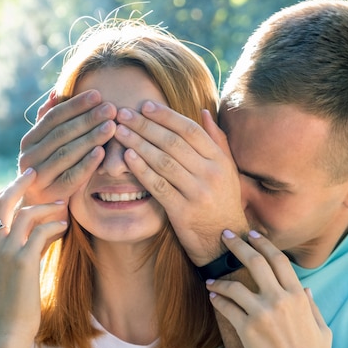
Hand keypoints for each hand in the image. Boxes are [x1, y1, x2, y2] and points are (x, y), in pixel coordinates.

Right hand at [0, 168, 67, 341]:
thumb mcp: (9, 275)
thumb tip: (43, 233)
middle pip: (0, 203)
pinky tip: (66, 226)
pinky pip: (41, 232)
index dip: (2, 193)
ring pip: (25, 214)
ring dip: (46, 207)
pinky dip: (55, 225)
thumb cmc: (11, 307)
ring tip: (63, 206)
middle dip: (18, 184)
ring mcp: (5, 253)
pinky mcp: (23, 261)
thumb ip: (21, 251)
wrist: (6, 332)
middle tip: (34, 172)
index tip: (18, 184)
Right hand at [18, 89, 116, 207]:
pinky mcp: (50, 194)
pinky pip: (71, 176)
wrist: (39, 210)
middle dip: (88, 119)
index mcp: (29, 141)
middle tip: (110, 108)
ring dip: (90, 138)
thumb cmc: (51, 171)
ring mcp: (37, 177)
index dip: (76, 105)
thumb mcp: (47, 146)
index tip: (98, 94)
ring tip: (111, 126)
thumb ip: (50, 121)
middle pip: (61, 133)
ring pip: (66, 153)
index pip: (54, 117)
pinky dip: (86, 163)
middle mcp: (29, 157)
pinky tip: (102, 152)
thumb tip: (55, 92)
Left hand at [115, 101, 247, 264]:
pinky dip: (142, 170)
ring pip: (164, 162)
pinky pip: (158, 186)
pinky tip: (127, 157)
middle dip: (145, 125)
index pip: (190, 130)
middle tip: (123, 113)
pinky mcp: (183, 212)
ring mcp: (198, 193)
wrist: (225, 243)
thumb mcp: (228, 171)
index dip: (166, 116)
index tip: (144, 105)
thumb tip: (204, 111)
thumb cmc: (222, 202)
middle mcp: (211, 174)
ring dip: (138, 144)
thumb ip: (217, 141)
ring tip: (119, 132)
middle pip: (173, 143)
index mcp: (220, 161)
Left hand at [206, 230, 331, 347]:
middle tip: (224, 236)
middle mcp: (280, 299)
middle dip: (238, 245)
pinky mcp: (247, 329)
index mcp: (298, 296)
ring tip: (211, 278)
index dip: (263, 243)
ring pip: (235, 285)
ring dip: (220, 279)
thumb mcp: (321, 329)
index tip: (252, 234)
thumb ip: (311, 306)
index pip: (279, 259)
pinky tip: (213, 297)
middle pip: (255, 262)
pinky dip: (218, 299)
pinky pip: (228, 307)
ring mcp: (263, 313)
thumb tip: (305, 287)